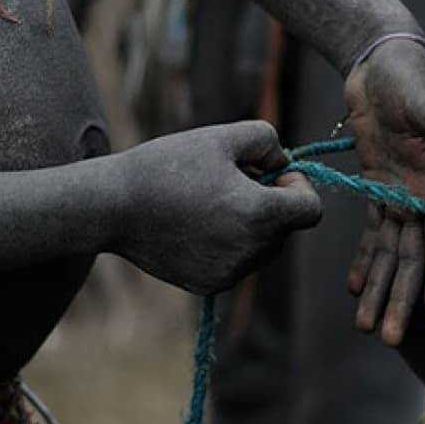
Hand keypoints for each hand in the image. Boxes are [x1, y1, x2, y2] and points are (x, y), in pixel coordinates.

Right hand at [112, 121, 321, 294]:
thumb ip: (267, 141)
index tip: (270, 173)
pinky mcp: (209, 285)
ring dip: (251, 223)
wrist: (113, 207)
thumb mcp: (221, 137)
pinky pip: (237, 262)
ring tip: (210, 200)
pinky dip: (228, 243)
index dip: (299, 186)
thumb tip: (283, 164)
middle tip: (232, 179)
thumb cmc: (168, 166)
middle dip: (271, 201)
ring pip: (263, 247)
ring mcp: (230, 274)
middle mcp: (251, 252)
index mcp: (260, 215)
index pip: (311, 209)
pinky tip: (195, 223)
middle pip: (286, 228)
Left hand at [343, 39, 424, 344]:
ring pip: (391, 252)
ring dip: (382, 288)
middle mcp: (421, 194)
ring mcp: (399, 190)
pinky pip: (373, 229)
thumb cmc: (411, 76)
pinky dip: (366, 258)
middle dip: (402, 297)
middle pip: (412, 258)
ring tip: (369, 328)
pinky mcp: (377, 182)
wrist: (382, 57)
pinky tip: (357, 289)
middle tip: (388, 340)